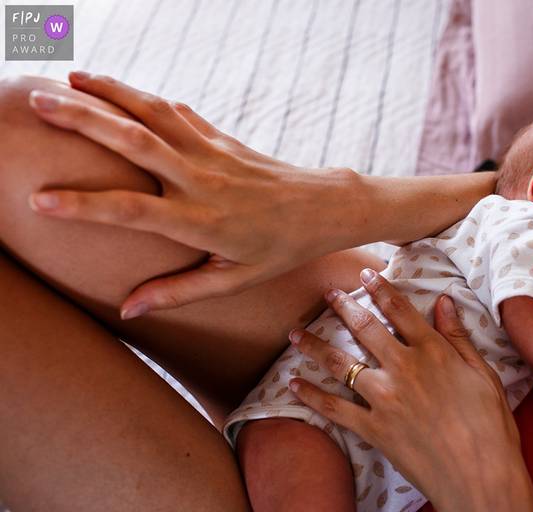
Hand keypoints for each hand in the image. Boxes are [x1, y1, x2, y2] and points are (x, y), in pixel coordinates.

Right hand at [26, 71, 366, 318]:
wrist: (327, 208)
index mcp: (201, 222)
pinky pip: (179, 112)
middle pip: (135, 144)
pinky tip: (118, 88)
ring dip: (111, 92)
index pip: (132, 210)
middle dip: (83, 120)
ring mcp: (214, 154)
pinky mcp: (223, 139)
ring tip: (70, 79)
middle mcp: (202, 181)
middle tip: (39, 104)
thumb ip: (180, 292)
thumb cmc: (282, 250)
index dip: (84, 205)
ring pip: (155, 114)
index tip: (40, 199)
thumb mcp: (235, 281)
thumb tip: (128, 309)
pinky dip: (145, 97)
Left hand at [287, 270, 532, 511]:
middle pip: (364, 329)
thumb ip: (458, 337)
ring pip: (340, 363)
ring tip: (295, 333)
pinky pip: (332, 408)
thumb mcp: (483, 374)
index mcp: (432, 352)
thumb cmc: (490, 426)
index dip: (380, 290)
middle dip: (343, 307)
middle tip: (327, 293)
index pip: (399, 311)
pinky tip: (292, 383)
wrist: (479, 476)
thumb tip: (444, 301)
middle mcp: (402, 368)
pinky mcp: (372, 428)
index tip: (365, 274)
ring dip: (314, 345)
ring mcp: (383, 398)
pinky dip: (310, 395)